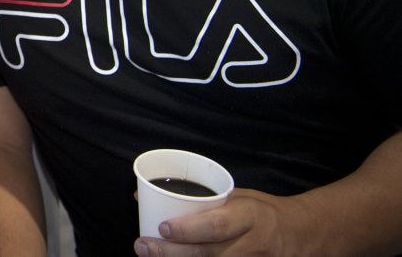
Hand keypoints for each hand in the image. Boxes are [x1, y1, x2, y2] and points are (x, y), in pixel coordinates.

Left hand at [135, 190, 293, 255]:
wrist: (301, 234)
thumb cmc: (261, 211)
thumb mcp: (237, 196)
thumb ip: (198, 199)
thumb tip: (144, 194)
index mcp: (251, 216)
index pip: (218, 225)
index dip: (188, 229)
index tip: (162, 227)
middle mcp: (255, 244)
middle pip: (209, 253)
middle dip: (171, 252)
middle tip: (142, 246)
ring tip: (149, 256)